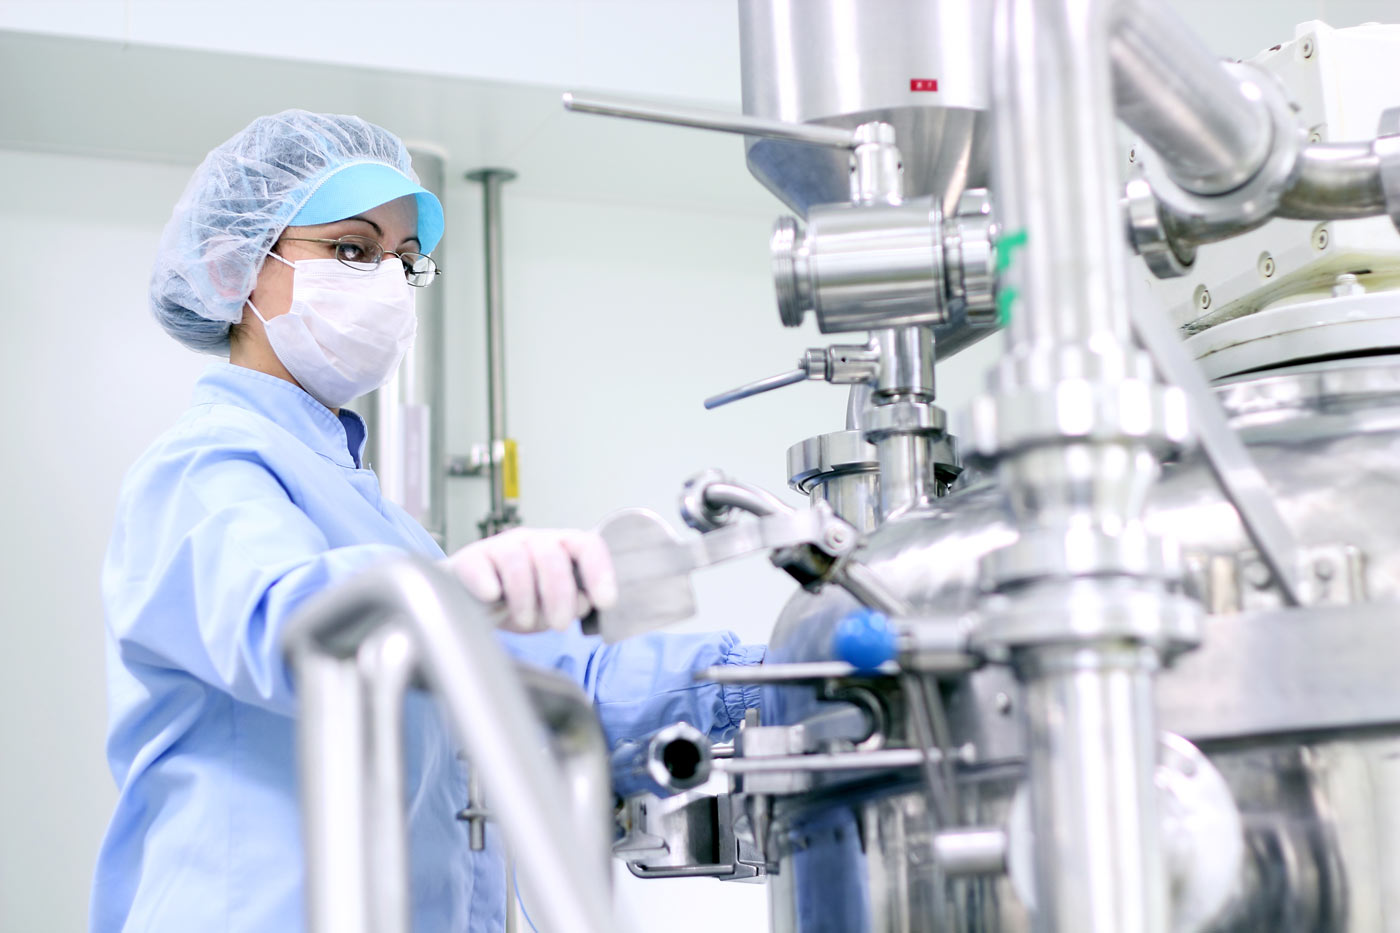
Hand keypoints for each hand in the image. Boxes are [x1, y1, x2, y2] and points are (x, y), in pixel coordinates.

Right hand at [443, 528, 617, 632]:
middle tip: (560, 625)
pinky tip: (492, 596)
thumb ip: (572, 605)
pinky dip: (487, 583)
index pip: (587, 546)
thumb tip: (584, 602)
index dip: (600, 571)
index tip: (605, 601)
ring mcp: (500, 547)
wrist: (472, 606)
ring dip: (524, 596)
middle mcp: (533, 541)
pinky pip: (480, 566)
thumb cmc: (519, 605)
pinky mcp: (470, 560)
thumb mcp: (552, 609)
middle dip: (560, 594)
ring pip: (517, 560)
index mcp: (560, 549)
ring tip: (524, 620)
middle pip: (552, 555)